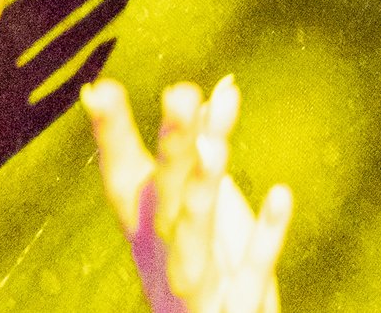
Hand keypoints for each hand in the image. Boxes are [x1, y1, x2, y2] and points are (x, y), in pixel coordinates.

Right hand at [82, 71, 291, 312]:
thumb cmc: (210, 275)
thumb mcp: (199, 214)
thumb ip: (204, 154)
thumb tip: (218, 88)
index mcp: (149, 233)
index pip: (124, 178)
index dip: (111, 137)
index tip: (100, 89)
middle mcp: (163, 262)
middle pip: (164, 202)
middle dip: (172, 151)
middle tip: (180, 95)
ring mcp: (195, 294)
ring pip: (192, 243)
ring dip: (201, 194)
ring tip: (214, 146)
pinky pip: (250, 279)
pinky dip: (263, 240)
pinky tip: (280, 194)